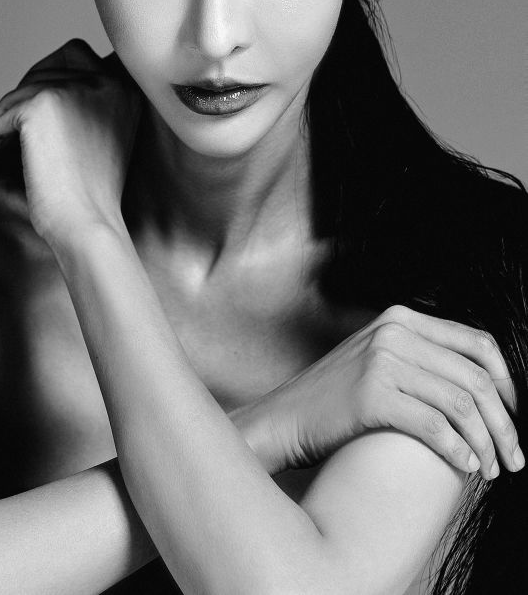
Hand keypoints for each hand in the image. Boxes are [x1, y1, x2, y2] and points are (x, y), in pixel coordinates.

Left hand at [0, 39, 142, 242]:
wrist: (87, 226)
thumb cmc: (89, 198)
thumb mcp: (96, 141)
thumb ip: (75, 109)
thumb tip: (23, 88)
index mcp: (125, 87)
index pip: (75, 53)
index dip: (46, 80)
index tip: (26, 120)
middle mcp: (106, 80)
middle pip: (42, 71)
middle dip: (18, 106)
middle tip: (1, 145)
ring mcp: (75, 88)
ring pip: (17, 97)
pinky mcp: (42, 103)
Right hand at [234, 305, 521, 481]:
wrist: (284, 419)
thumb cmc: (336, 400)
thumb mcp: (378, 360)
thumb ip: (421, 359)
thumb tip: (484, 385)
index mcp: (401, 318)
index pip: (479, 342)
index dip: (506, 383)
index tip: (511, 417)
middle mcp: (394, 332)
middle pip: (475, 378)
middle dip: (504, 424)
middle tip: (514, 458)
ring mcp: (381, 361)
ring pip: (461, 404)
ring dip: (486, 443)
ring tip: (492, 470)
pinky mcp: (371, 395)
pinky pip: (435, 426)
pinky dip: (459, 451)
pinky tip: (465, 468)